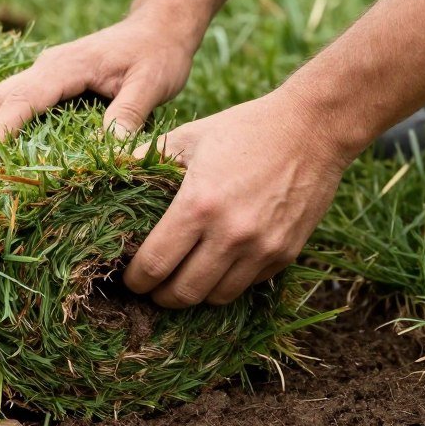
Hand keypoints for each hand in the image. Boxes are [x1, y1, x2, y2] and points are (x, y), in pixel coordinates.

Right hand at [0, 12, 194, 158]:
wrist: (159, 25)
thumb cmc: (158, 53)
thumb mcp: (152, 83)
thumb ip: (129, 113)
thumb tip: (109, 151)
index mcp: (66, 66)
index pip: (22, 100)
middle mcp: (46, 66)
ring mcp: (44, 72)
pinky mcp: (48, 82)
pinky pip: (12, 102)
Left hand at [124, 86, 351, 306]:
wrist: (314, 127)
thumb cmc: (244, 129)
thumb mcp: (188, 136)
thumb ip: (146, 159)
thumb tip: (110, 172)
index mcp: (198, 206)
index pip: (155, 265)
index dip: (136, 279)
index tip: (129, 277)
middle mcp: (230, 235)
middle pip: (182, 293)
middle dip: (159, 296)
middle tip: (151, 287)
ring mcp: (262, 248)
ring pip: (215, 298)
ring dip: (193, 295)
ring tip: (180, 281)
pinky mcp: (285, 254)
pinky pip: (247, 285)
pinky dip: (226, 283)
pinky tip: (215, 267)